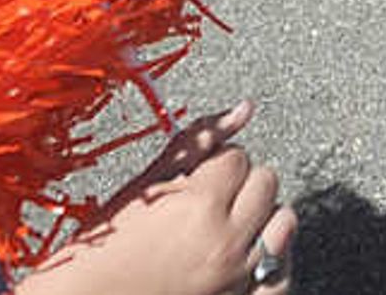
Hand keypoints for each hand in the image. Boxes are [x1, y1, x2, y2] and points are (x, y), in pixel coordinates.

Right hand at [18, 102, 290, 294]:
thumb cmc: (102, 247)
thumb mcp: (142, 188)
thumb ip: (195, 145)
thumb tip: (243, 108)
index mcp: (199, 205)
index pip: (237, 156)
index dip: (213, 164)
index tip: (192, 179)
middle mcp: (225, 241)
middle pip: (266, 183)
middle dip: (240, 184)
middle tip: (207, 201)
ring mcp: (236, 276)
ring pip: (282, 222)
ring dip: (259, 217)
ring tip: (225, 227)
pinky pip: (283, 274)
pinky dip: (273, 260)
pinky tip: (247, 255)